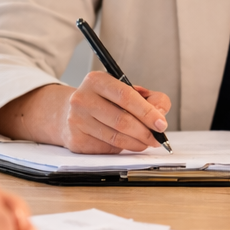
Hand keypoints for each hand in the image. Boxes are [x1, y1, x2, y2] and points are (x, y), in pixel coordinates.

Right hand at [0, 76, 171, 153]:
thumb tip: (161, 113)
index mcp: (96, 80)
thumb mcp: (125, 91)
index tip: (161, 123)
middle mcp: (82, 98)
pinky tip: (128, 144)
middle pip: (122, 120)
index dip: (147, 112)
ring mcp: (76, 120)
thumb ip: (149, 98)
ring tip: (146, 142)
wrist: (67, 114)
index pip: (126, 96)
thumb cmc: (104, 102)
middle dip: (145, 132)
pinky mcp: (76, 140)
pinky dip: (123, 149)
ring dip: (137, 143)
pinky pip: (107, 148)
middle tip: (157, 138)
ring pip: (116, 137)